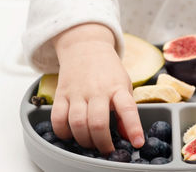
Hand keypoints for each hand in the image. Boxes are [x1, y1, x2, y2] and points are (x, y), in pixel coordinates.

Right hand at [50, 24, 144, 153]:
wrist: (86, 46)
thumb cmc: (108, 70)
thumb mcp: (124, 86)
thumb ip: (126, 111)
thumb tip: (127, 136)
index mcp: (117, 87)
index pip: (127, 108)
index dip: (133, 128)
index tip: (138, 143)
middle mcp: (97, 90)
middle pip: (97, 122)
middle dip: (102, 143)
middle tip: (106, 150)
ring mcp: (77, 92)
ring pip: (77, 123)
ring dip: (84, 140)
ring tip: (90, 144)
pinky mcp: (61, 94)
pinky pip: (57, 118)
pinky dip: (62, 132)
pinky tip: (70, 135)